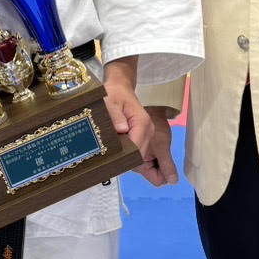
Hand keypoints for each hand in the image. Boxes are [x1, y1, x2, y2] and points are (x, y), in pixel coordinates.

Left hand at [103, 58, 162, 186]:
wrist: (120, 89)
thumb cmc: (114, 95)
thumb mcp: (111, 103)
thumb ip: (115, 116)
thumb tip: (121, 130)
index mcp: (142, 122)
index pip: (138, 148)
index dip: (127, 159)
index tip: (113, 165)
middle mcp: (148, 130)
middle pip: (141, 156)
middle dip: (128, 164)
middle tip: (110, 169)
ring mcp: (147, 135)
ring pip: (141, 157)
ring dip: (129, 163)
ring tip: (112, 166)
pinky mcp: (143, 137)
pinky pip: (139, 153)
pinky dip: (130, 159)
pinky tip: (118, 160)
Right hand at [143, 108, 178, 186]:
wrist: (150, 112)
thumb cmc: (155, 128)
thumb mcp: (163, 147)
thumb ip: (167, 165)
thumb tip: (173, 181)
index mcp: (138, 165)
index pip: (157, 180)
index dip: (166, 173)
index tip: (168, 159)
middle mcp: (135, 165)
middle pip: (154, 175)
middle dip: (161, 167)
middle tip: (163, 151)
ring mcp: (137, 159)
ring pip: (153, 168)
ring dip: (159, 160)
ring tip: (160, 147)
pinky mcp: (139, 153)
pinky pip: (151, 160)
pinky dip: (157, 156)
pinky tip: (158, 146)